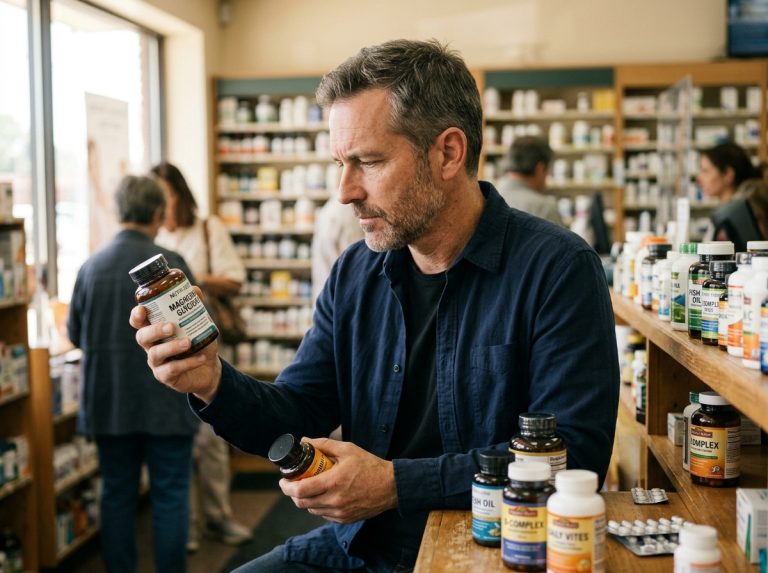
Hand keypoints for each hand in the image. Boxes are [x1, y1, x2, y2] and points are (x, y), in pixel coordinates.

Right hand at [129, 286, 221, 402]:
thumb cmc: (198, 341)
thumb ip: (194, 306)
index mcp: (155, 329)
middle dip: (154, 330)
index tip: (142, 309)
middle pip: (142, 337)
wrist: (209, 368)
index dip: (136, 315)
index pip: (138, 321)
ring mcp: (157, 362)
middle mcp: (151, 345)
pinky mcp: (166, 376)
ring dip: (172, 347)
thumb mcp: (199, 322)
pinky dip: (188, 363)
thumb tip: (193, 289)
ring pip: (155, 354)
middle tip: (171, 326)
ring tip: (188, 342)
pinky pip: (172, 370)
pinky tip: (201, 357)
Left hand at [279, 437, 397, 523]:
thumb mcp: (347, 449)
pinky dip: (318, 506)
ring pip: (311, 510)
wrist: (391, 486)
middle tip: (292, 483)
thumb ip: (324, 444)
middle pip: (301, 503)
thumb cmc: (369, 465)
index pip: (300, 490)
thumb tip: (304, 441)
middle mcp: (335, 501)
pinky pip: (323, 515)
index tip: (283, 479)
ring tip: (309, 487)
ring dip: (305, 500)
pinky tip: (323, 495)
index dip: (286, 486)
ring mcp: (340, 513)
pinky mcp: (345, 519)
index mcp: (334, 482)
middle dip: (292, 493)